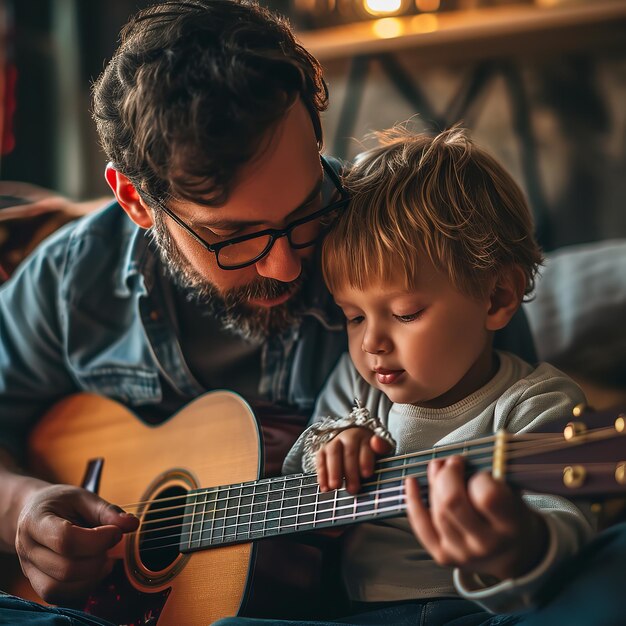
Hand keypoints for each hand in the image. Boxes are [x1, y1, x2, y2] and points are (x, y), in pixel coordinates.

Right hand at [15, 483, 138, 604]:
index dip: (98, 540)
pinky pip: (60, 597)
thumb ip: (107, 511)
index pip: (65, 539)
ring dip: (92, 576)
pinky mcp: (38, 584)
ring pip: (60, 588)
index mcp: (35, 521)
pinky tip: (95, 569)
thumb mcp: (84, 497)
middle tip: (112, 544)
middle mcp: (27, 549)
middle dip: (98, 559)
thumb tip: (132, 524)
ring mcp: (29, 570)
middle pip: (65, 568)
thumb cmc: (61, 503)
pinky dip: (84, 586)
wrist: (35, 512)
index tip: (116, 532)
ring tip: (105, 558)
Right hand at [316, 427, 392, 493]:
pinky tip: (325, 487)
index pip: (365, 446)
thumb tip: (377, 442)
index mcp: (364, 436)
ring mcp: (334, 442)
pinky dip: (322, 474)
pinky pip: (320, 460)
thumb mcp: (380, 449)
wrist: (354, 442)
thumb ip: (382, 447)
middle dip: (350, 471)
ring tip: (336, 486)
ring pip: (333, 453)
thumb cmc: (369, 451)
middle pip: (349, 451)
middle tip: (353, 489)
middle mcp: (348, 436)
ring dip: (334, 471)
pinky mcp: (323, 450)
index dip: (365, 460)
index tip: (367, 475)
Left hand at [405, 456, 547, 581]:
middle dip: (448, 474)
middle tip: (454, 462)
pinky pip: (421, 525)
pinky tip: (411, 482)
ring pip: (436, 511)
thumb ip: (492, 477)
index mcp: (510, 526)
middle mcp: (486, 544)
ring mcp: (462, 553)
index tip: (482, 472)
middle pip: (452, 502)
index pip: (487, 496)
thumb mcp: (514, 495)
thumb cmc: (511, 516)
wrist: (511, 554)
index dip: (480, 477)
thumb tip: (457, 457)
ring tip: (439, 467)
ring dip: (434, 482)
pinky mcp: (443, 555)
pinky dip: (413, 500)